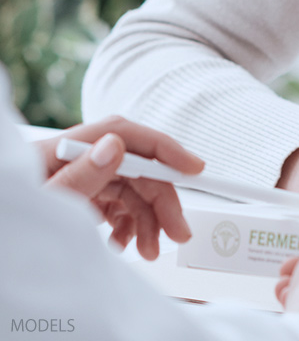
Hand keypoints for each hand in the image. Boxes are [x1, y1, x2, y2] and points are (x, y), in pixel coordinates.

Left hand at [35, 115, 203, 259]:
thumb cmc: (9, 224)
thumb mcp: (42, 203)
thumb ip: (78, 175)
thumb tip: (115, 145)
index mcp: (64, 150)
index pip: (126, 135)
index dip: (164, 149)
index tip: (193, 167)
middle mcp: (74, 159)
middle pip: (133, 167)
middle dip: (160, 199)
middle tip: (177, 231)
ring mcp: (76, 178)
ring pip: (127, 189)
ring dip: (145, 219)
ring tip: (149, 249)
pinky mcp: (77, 197)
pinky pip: (114, 205)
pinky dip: (126, 225)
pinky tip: (123, 244)